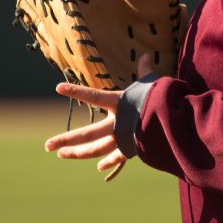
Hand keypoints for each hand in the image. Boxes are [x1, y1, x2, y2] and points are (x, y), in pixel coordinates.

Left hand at [45, 54, 153, 180]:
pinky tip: (99, 167)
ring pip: (95, 149)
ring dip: (78, 153)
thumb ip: (145, 71)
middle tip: (48, 145)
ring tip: (62, 154)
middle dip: (65, 140)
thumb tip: (147, 55)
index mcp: (119, 103)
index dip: (75, 91)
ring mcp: (122, 139)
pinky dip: (108, 162)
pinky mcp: (131, 149)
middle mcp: (116, 123)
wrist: (174, 124)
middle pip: (86, 135)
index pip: (93, 96)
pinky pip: (116, 158)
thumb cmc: (161, 99)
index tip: (58, 88)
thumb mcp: (151, 83)